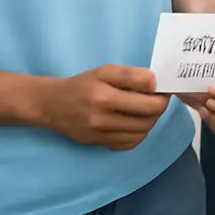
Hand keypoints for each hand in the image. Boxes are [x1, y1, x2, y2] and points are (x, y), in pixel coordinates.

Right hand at [33, 65, 170, 150]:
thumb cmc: (83, 84)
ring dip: (150, 121)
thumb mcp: (106, 70)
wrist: (52, 105)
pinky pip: (129, 144)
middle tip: (157, 98)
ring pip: (141, 133)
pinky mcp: (98, 144)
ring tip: (146, 109)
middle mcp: (102, 120)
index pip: (148, 103)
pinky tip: (134, 122)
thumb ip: (132, 75)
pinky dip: (138, 134)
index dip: (162, 96)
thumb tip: (155, 83)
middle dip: (159, 108)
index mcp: (105, 97)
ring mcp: (100, 135)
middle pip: (148, 120)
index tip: (161, 89)